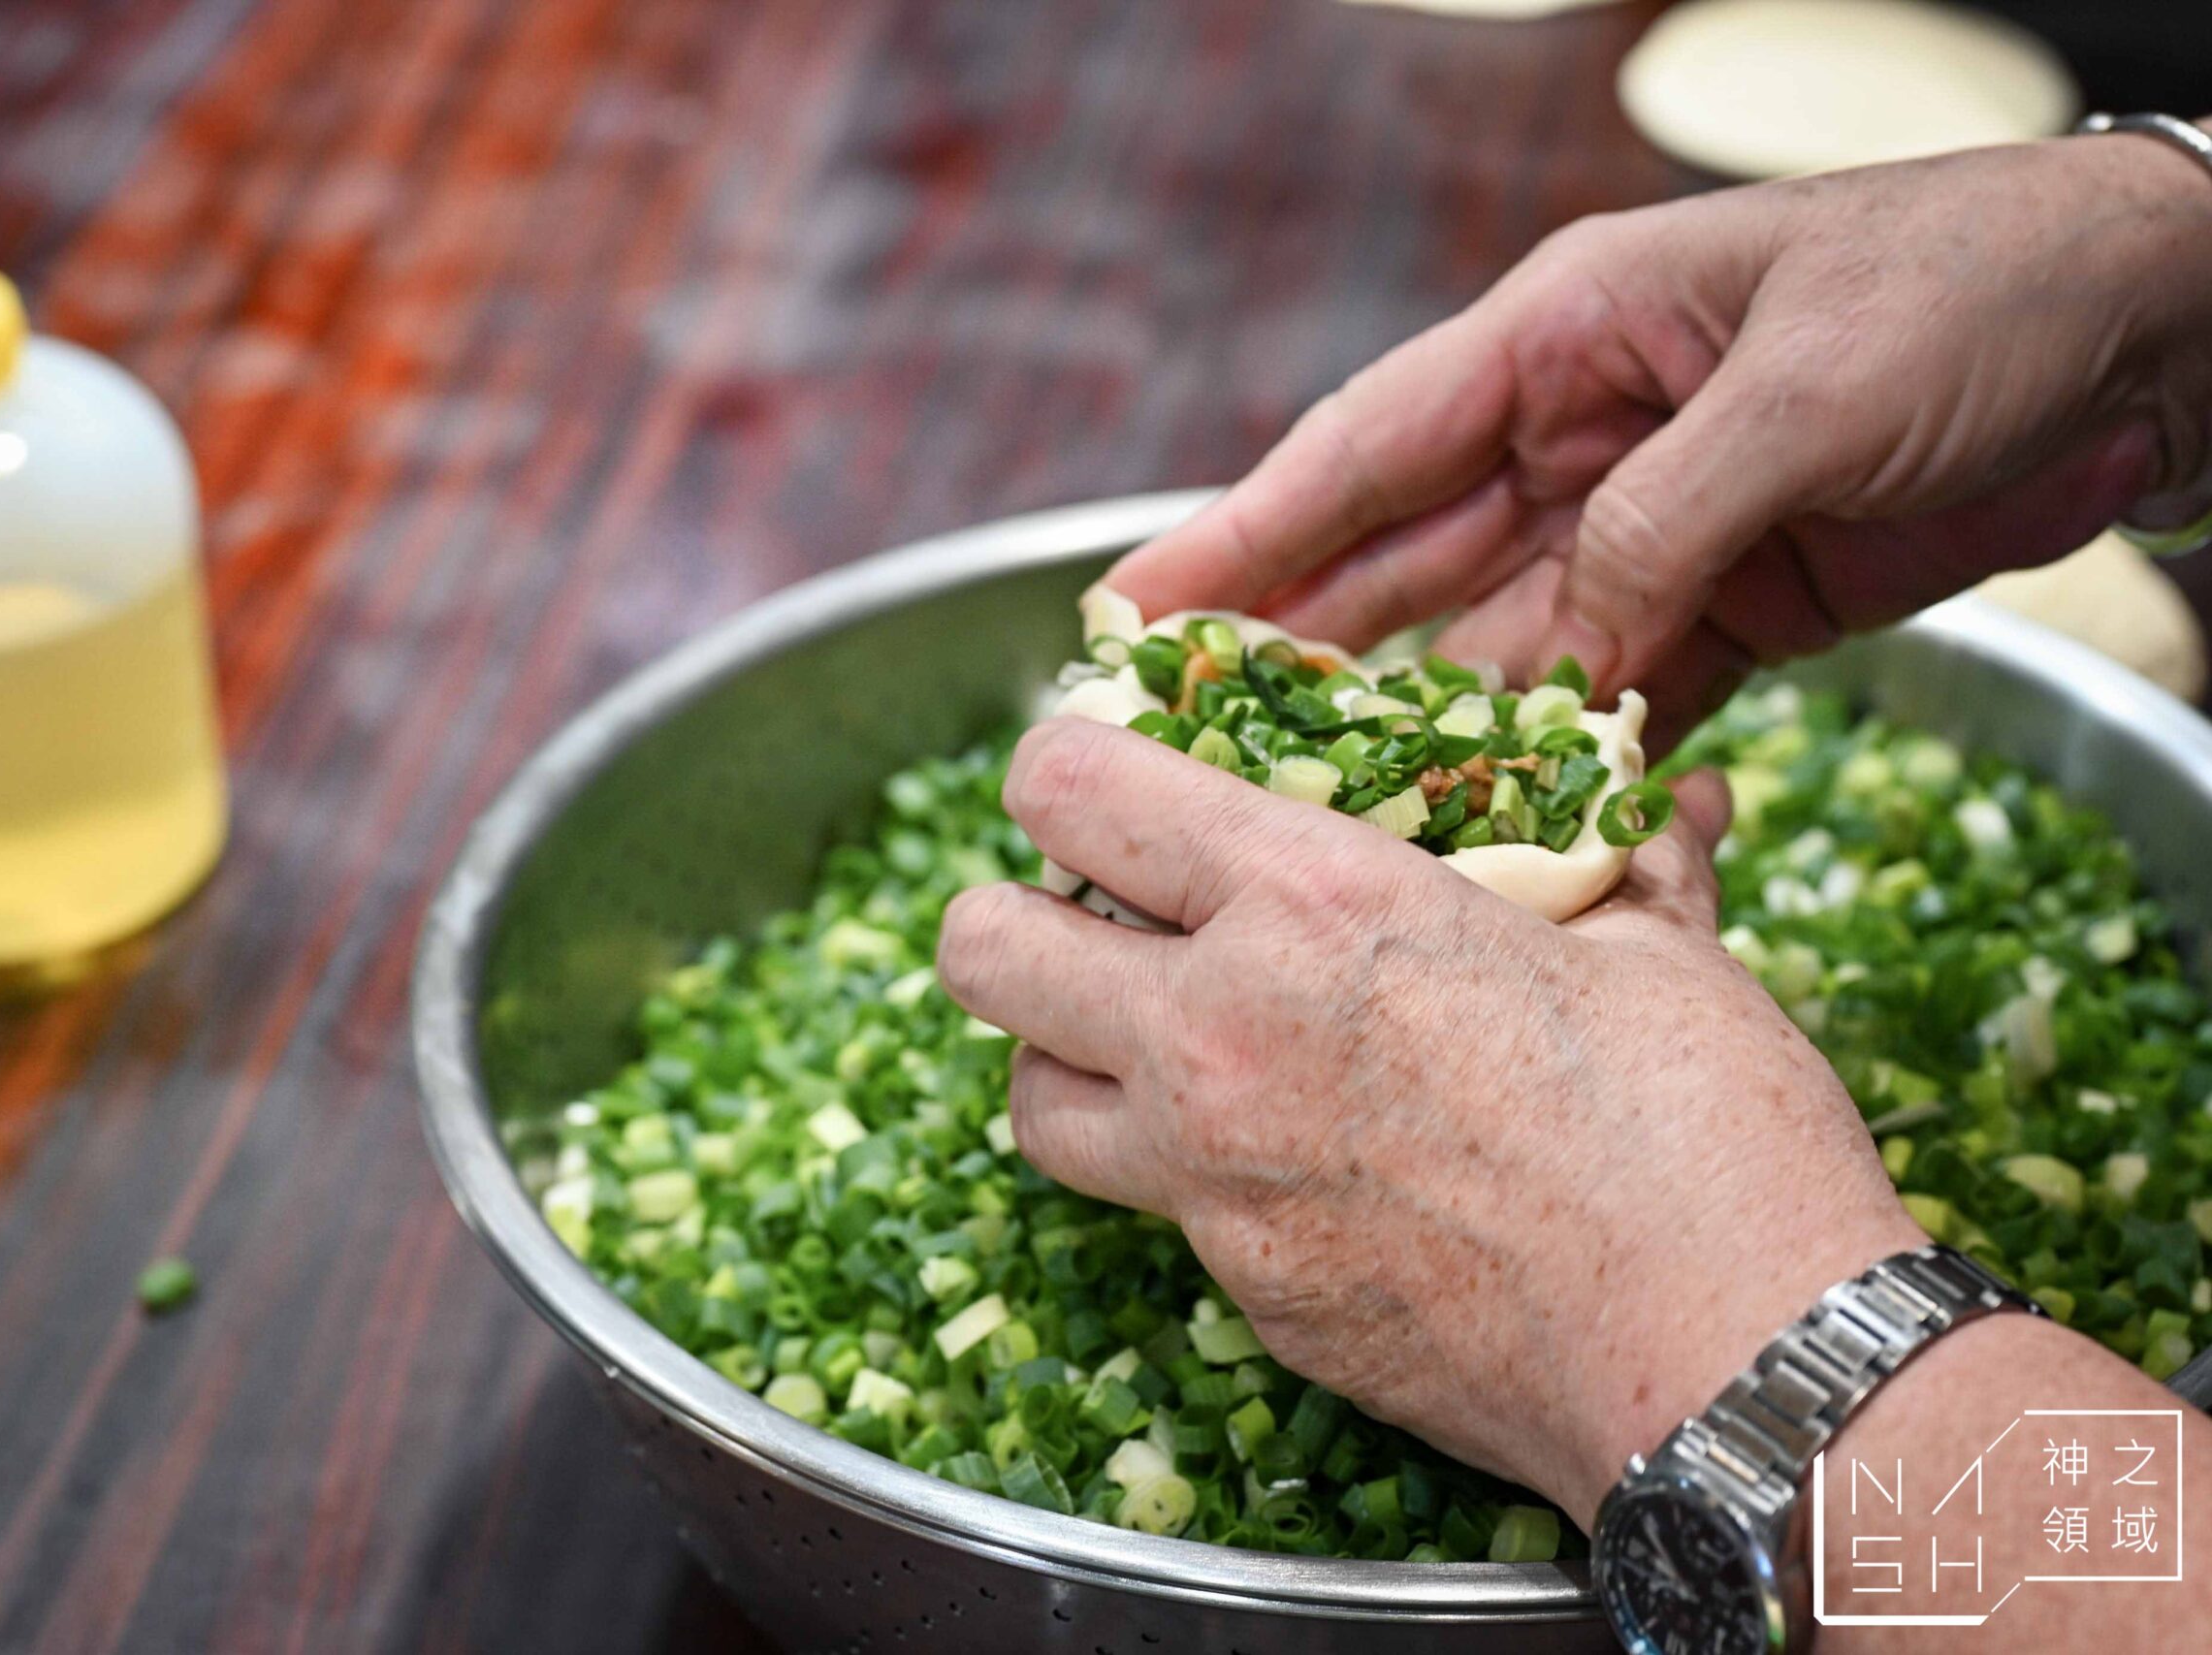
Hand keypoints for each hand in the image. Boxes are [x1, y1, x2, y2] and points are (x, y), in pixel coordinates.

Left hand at [936, 718, 1923, 1521]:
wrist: (1733, 1363)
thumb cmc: (1707, 1133)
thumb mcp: (1657, 948)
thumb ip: (1616, 859)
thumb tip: (1659, 799)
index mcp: (1310, 901)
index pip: (1067, 786)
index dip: (1065, 765)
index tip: (1106, 778)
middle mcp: (1220, 1032)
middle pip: (981, 946)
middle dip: (1019, 916)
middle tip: (1107, 917)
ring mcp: (1214, 1182)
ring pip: (1027, 1100)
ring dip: (1073, 1058)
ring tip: (1168, 1045)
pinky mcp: (1245, 1294)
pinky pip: (1156, 1215)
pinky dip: (1189, 1178)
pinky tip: (1297, 1165)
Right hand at [1110, 135, 2211, 743]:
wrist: (2152, 329)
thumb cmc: (1972, 289)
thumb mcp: (1806, 390)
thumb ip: (1661, 523)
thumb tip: (1560, 670)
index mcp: (1562, 340)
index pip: (1365, 450)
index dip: (1243, 537)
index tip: (1134, 613)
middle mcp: (1577, 438)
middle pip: (1400, 565)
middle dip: (1296, 659)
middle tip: (1182, 750)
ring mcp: (1648, 529)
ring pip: (1498, 652)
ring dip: (1429, 740)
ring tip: (1325, 829)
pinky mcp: (1727, 608)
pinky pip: (1614, 701)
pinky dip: (1564, 770)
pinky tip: (1498, 834)